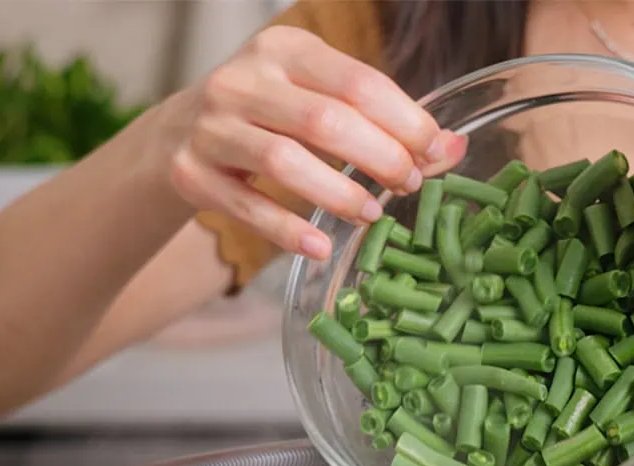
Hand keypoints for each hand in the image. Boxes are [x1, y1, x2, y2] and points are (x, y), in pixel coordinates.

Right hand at [165, 26, 464, 260]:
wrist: (180, 133)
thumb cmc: (269, 116)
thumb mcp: (319, 100)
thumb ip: (382, 123)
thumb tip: (453, 148)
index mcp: (284, 50)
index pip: (357, 81)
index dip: (404, 121)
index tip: (434, 153)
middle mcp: (242, 80)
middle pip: (324, 121)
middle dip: (378, 157)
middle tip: (408, 185)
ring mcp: (211, 127)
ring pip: (283, 162)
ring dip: (337, 193)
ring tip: (371, 214)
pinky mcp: (191, 172)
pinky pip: (246, 206)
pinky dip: (287, 230)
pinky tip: (320, 246)